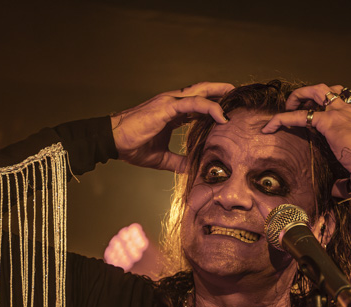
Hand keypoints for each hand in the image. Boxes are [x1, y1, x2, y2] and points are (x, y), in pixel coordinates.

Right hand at [110, 81, 233, 172]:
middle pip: (202, 92)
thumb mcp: (161, 158)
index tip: (230, 113)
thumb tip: (192, 169)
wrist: (113, 141)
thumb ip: (177, 161)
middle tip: (238, 95)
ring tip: (236, 98)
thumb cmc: (132, 147)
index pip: (197, 105)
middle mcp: (172, 103)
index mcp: (171, 113)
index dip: (214, 106)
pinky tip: (223, 116)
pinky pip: (194, 103)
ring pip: (201, 92)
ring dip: (220, 94)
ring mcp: (169, 102)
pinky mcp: (167, 107)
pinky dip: (210, 108)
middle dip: (220, 92)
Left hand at [261, 84, 350, 191]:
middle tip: (296, 103)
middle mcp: (348, 111)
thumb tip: (337, 190)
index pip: (339, 103)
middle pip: (327, 90)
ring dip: (298, 96)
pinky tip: (270, 127)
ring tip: (286, 106)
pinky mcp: (327, 121)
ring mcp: (338, 113)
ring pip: (316, 91)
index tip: (317, 113)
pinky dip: (282, 119)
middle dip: (309, 93)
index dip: (326, 105)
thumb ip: (345, 180)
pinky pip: (299, 115)